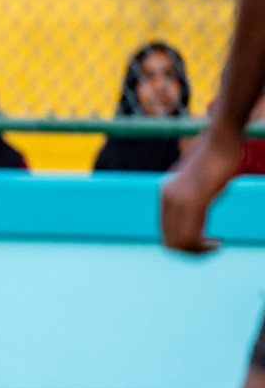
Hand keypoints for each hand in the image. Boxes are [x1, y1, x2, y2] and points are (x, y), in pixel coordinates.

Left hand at [161, 130, 242, 253]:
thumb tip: (196, 207)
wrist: (221, 137)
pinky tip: (216, 242)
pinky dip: (202, 246)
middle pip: (170, 240)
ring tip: (214, 247)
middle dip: (190, 251)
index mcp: (167, 195)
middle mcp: (168, 198)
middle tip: (211, 248)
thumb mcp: (200, 179)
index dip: (184, 244)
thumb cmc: (217, 156)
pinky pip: (190, 235)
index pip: (166, 231)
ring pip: (179, 241)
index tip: (204, 243)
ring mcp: (178, 200)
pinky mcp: (193, 200)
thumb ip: (193, 194)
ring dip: (197, 251)